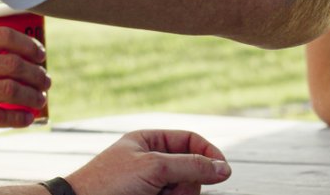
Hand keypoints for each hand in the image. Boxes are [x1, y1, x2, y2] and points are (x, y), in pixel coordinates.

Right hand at [0, 27, 50, 137]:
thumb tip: (23, 48)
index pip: (4, 36)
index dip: (29, 45)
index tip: (40, 55)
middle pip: (12, 64)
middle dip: (37, 73)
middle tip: (46, 80)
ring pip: (9, 89)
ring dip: (32, 95)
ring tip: (40, 98)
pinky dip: (18, 118)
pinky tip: (28, 118)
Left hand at [66, 130, 230, 194]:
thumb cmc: (106, 184)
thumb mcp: (153, 167)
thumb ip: (191, 165)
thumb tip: (223, 168)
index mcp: (149, 141)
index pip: (191, 140)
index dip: (209, 153)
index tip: (222, 170)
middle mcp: (152, 161)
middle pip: (191, 168)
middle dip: (185, 182)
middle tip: (168, 190)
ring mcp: (150, 184)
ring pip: (184, 189)